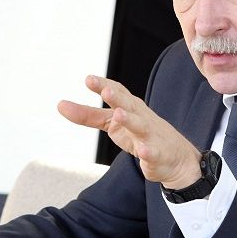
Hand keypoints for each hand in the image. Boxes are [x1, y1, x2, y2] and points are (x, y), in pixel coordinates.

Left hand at [58, 75, 200, 188]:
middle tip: (105, 90)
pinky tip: (142, 150)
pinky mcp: (157, 155)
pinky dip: (148, 151)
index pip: (118, 92)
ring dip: (130, 120)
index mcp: (129, 107)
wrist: (175, 158)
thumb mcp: (112, 124)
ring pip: (140, 126)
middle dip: (117, 97)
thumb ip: (88, 115)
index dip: (104, 85)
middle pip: (128, 104)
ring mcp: (150, 136)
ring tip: (119, 114)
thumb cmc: (139, 135)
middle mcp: (140, 117)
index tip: (89, 79)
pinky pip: (152, 153)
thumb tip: (61, 105)